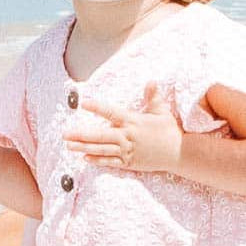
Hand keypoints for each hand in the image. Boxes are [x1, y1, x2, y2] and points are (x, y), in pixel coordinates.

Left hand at [62, 82, 181, 173]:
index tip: (84, 103)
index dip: (98, 108)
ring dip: (84, 148)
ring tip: (69, 146)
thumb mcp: (162, 111)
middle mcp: (128, 136)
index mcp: (134, 121)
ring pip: (102, 149)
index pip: (112, 112)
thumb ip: (153, 96)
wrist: (180, 153)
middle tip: (65, 134)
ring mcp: (128, 151)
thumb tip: (151, 81)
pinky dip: (97, 160)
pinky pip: (110, 162)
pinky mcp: (130, 163)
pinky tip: (85, 158)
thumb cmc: (169, 130)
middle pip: (100, 135)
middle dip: (81, 135)